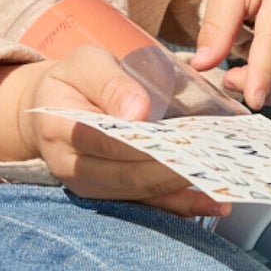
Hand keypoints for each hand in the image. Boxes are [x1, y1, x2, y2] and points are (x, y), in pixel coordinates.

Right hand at [0, 47, 228, 218]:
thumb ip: (110, 82)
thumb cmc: (73, 80)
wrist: (48, 108)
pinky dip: (179, 206)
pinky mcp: (106, 196)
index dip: (145, 142)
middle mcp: (70, 165)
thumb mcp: (86, 64)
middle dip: (172, 169)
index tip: (183, 137)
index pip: (105, 140)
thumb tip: (139, 111)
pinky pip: (144, 204)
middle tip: (213, 158)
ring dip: (181, 189)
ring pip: (138, 193)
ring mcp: (88, 186)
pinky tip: (212, 204)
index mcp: (59, 126)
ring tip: (222, 181)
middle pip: (126, 174)